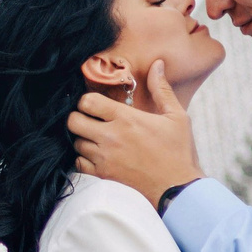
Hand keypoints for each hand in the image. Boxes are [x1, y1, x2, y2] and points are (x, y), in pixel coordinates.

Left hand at [68, 61, 203, 209]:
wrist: (178, 187)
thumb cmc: (179, 151)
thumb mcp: (176, 116)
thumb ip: (161, 89)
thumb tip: (157, 64)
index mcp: (125, 118)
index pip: (87, 102)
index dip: (87, 101)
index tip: (96, 104)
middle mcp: (110, 137)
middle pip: (73, 121)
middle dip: (79, 117)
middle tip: (90, 119)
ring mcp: (104, 157)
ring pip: (75, 142)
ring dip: (82, 138)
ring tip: (96, 138)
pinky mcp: (103, 175)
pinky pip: (78, 164)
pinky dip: (82, 159)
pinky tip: (96, 155)